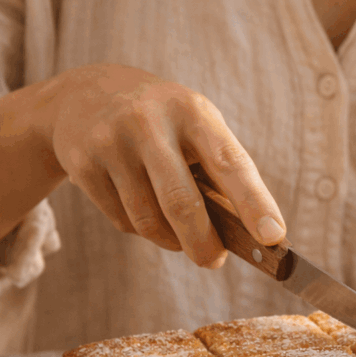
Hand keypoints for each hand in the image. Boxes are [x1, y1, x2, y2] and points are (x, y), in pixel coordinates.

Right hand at [47, 63, 284, 266]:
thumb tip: (252, 238)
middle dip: (203, 243)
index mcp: (194, 112)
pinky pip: (122, 220)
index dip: (255, 203)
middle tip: (214, 262)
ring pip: (148, 220)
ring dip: (172, 240)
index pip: (230, 163)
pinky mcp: (81, 163)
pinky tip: (143, 209)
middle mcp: (150, 122)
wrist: (87, 94)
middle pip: (181, 202)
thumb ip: (224, 175)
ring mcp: (111, 142)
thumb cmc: (167, 124)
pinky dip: (141, 230)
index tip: (274, 237)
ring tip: (181, 235)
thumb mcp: (199, 129)